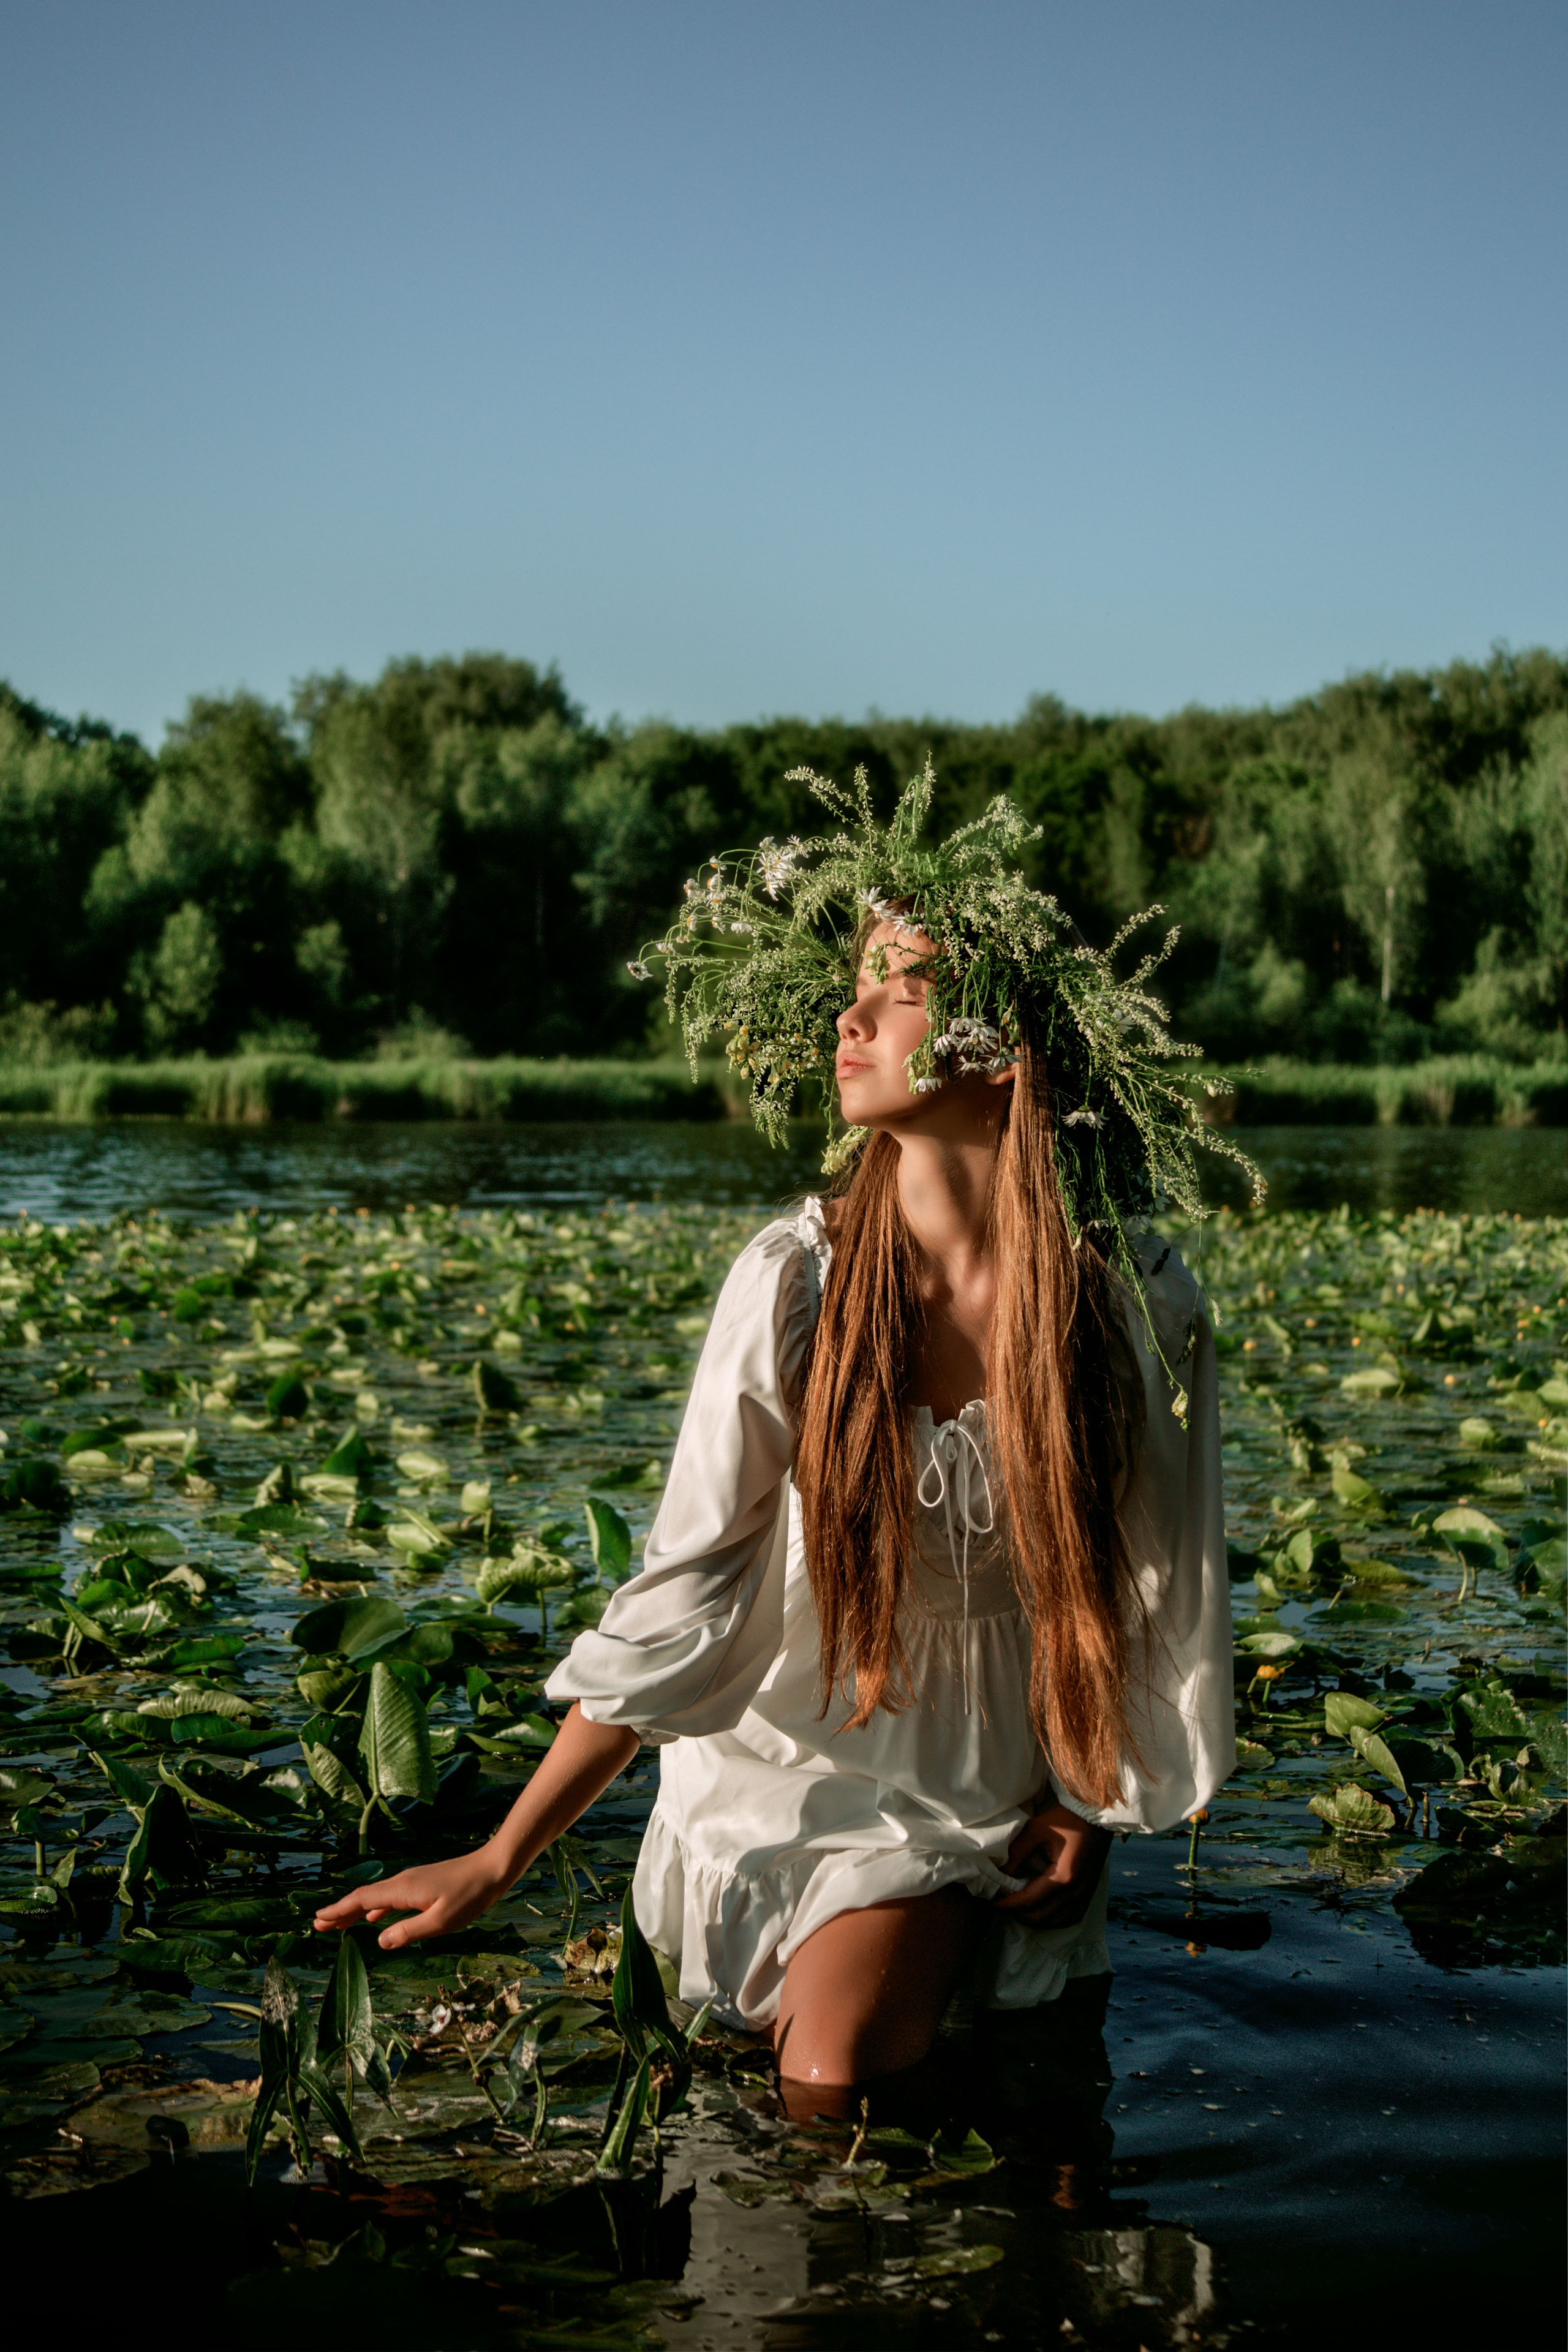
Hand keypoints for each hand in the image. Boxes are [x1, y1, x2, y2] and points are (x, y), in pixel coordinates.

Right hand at [313, 1846, 509, 1950]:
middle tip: (318, 1924)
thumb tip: (379, 1941)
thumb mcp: (440, 1921)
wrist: (492, 1869)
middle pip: (364, 1897)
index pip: (363, 1901)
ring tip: (339, 1924)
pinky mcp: (422, 1884)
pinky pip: (390, 1897)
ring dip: (356, 1910)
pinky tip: (374, 1918)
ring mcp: (412, 1881)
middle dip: (341, 1911)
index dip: (340, 1911)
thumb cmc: (469, 1896)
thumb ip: (409, 1932)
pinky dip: (376, 1908)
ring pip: (377, 1897)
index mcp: (402, 1890)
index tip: (318, 1920)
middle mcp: (402, 1882)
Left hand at [992, 1802, 1111, 1928]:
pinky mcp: (1088, 1894)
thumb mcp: (1036, 1830)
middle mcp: (1075, 1892)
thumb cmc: (1065, 1820)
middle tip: (1003, 1904)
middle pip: (1040, 1917)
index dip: (1008, 1905)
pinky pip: (1070, 1919)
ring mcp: (1084, 1895)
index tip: (993, 1902)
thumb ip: (1017, 1852)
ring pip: (1055, 1922)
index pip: (1029, 1901)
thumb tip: (1000, 1873)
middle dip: (1018, 1914)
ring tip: (1018, 1907)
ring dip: (1034, 1919)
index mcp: (1063, 1876)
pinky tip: (1042, 1911)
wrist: (1095, 1817)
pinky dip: (1053, 1920)